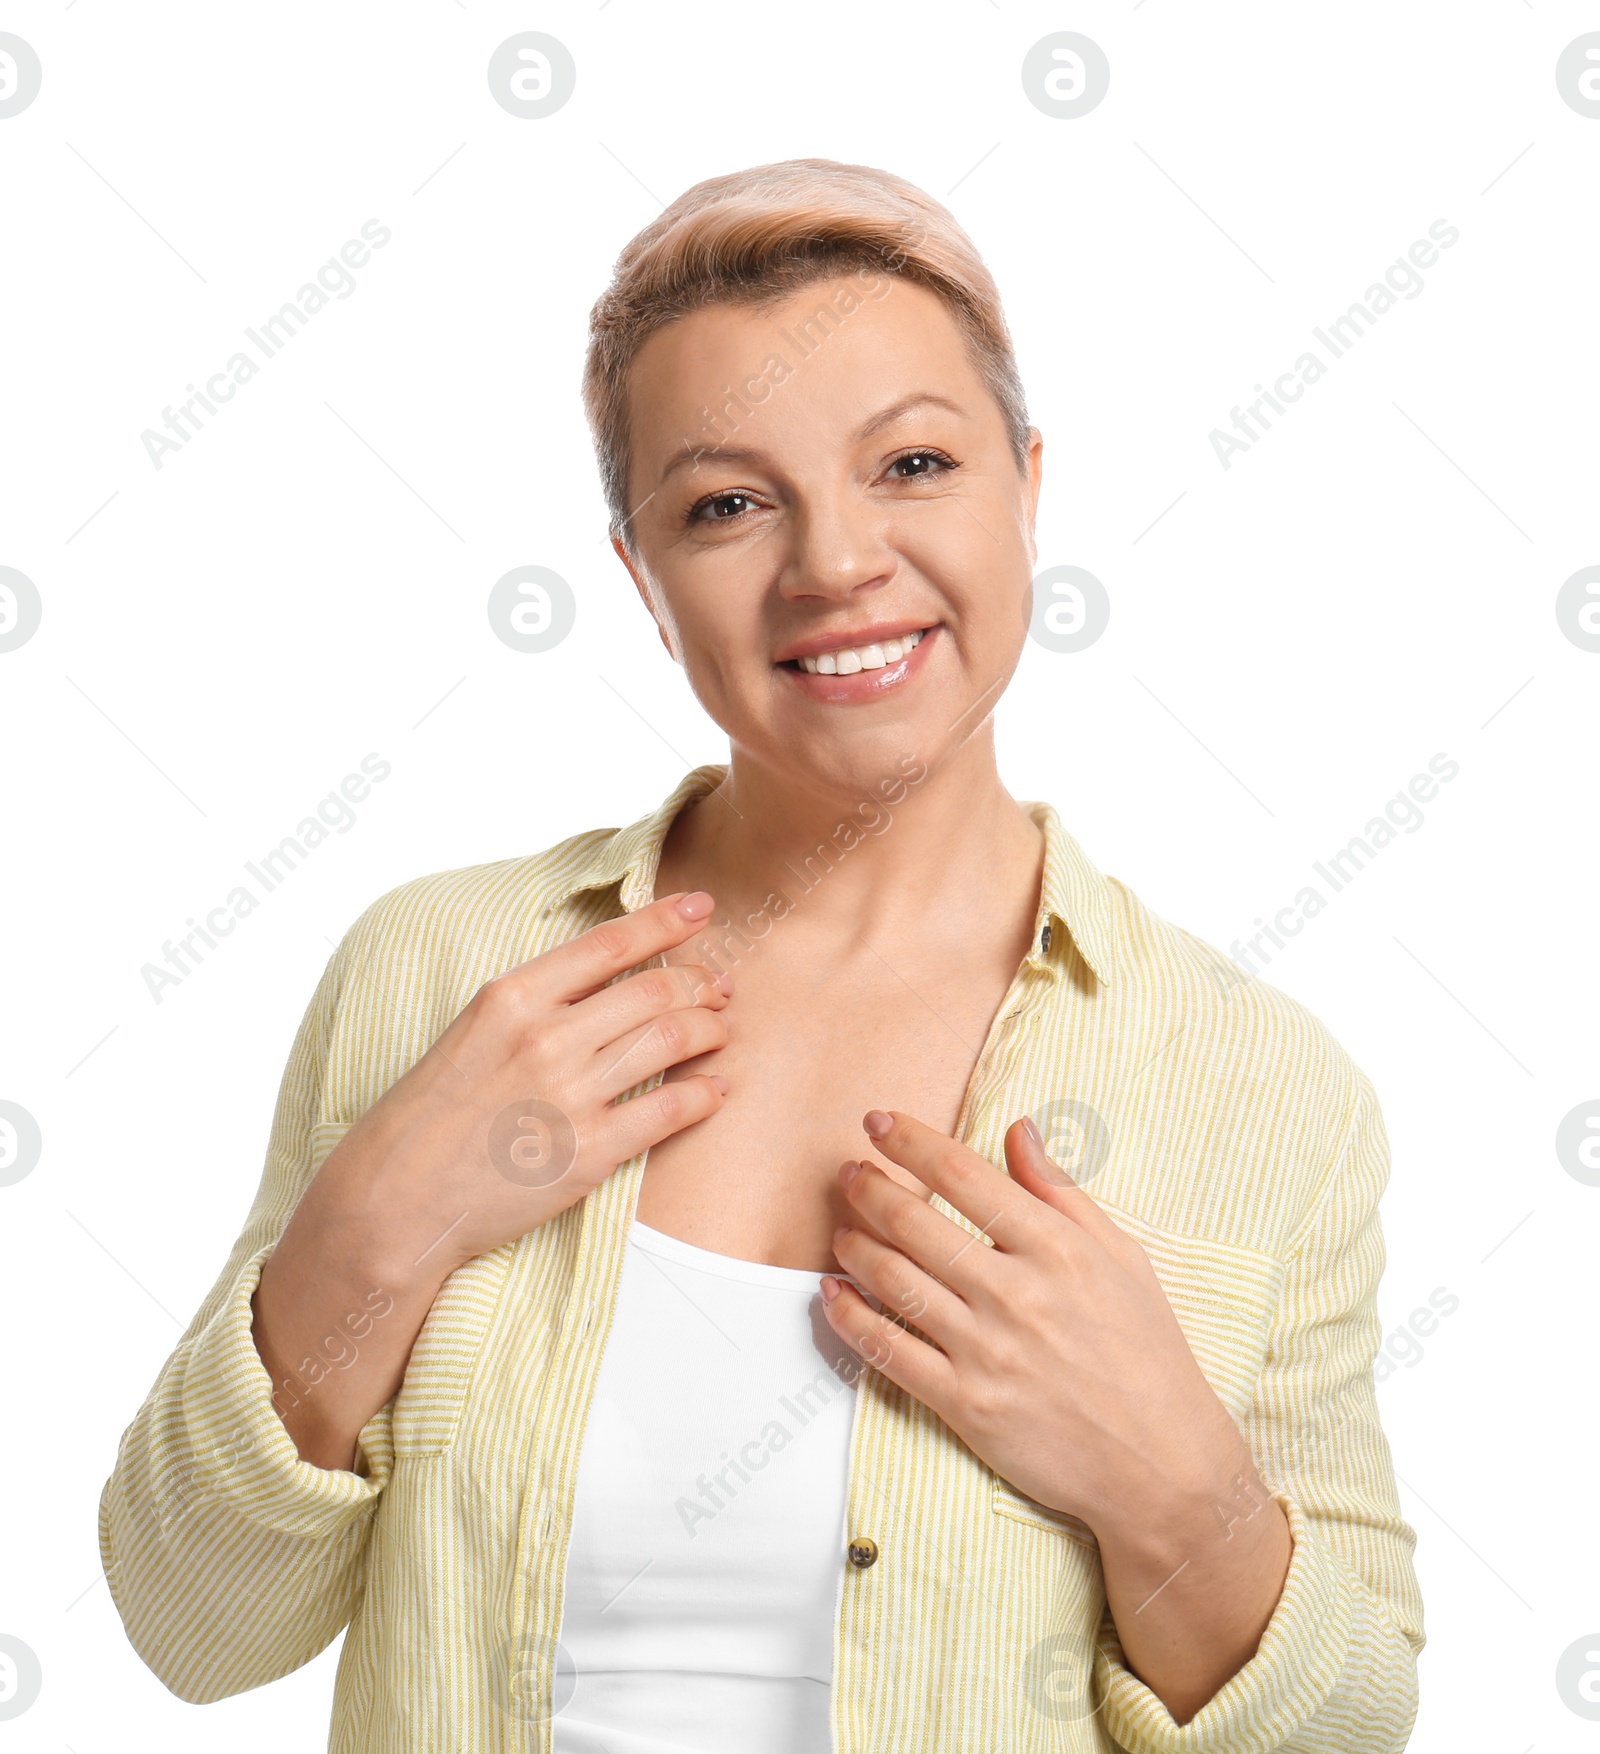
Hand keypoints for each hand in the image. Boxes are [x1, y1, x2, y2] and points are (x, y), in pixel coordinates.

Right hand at [307, 890, 733, 1278]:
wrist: (397, 1199)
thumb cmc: (431, 1115)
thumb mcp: (472, 1032)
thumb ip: (535, 1002)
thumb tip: (606, 978)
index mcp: (512, 998)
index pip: (610, 943)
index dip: (666, 920)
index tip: (702, 907)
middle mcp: (546, 1038)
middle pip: (654, 990)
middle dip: (701, 981)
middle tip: (719, 985)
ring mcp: (571, 1095)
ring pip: (672, 1039)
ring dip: (711, 1029)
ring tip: (719, 1029)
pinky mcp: (591, 1152)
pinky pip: (672, 1109)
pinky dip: (706, 1093)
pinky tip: (715, 1088)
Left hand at [820, 1110, 1243, 1535]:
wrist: (1163, 1466)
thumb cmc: (1147, 1355)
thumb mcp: (1122, 1257)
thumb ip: (1061, 1191)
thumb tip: (1018, 1130)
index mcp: (1056, 1248)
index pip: (963, 1175)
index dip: (910, 1142)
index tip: (879, 1122)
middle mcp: (1016, 1292)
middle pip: (915, 1222)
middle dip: (869, 1188)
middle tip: (849, 1174)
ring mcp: (987, 1350)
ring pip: (894, 1281)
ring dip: (853, 1247)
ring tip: (841, 1229)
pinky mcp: (965, 1404)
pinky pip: (889, 1351)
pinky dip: (850, 1318)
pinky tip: (833, 1295)